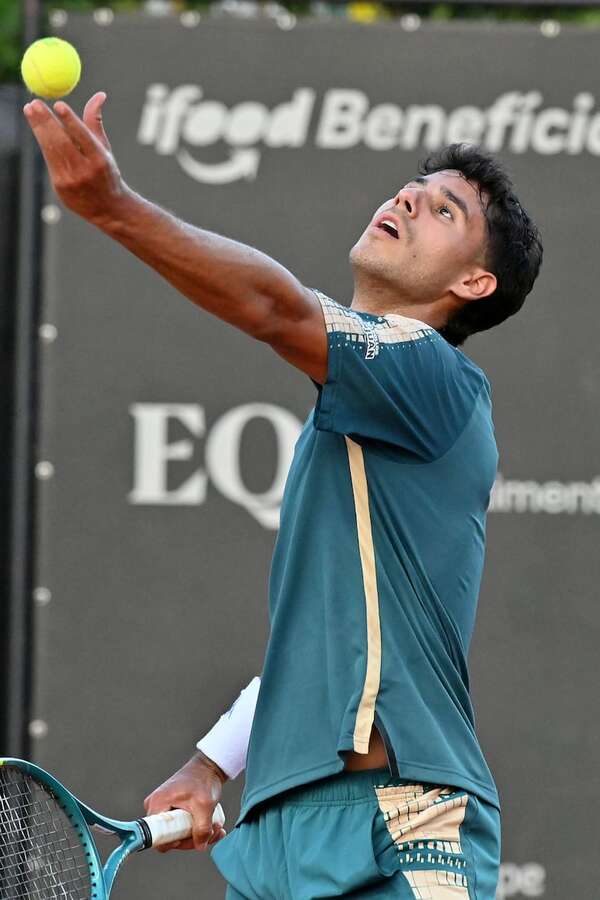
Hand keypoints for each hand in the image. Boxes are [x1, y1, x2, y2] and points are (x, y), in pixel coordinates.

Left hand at [23, 93, 128, 225]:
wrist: (109, 209)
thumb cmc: (106, 173)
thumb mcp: (104, 148)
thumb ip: (95, 122)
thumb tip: (99, 94)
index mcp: (100, 160)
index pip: (83, 137)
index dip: (69, 120)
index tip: (57, 104)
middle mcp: (86, 171)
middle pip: (62, 142)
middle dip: (46, 121)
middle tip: (34, 103)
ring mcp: (71, 181)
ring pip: (52, 150)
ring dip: (38, 128)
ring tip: (30, 110)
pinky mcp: (60, 187)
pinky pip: (50, 161)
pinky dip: (43, 143)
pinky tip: (38, 129)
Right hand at [144, 752, 227, 851]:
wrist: (208, 766)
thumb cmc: (203, 780)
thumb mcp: (204, 804)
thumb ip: (202, 828)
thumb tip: (200, 846)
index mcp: (158, 804)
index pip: (158, 836)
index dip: (175, 843)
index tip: (192, 838)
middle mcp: (156, 807)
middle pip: (170, 837)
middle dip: (193, 839)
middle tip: (212, 832)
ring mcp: (164, 809)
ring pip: (179, 833)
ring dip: (199, 835)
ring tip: (217, 827)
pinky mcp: (172, 809)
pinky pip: (182, 827)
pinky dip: (198, 829)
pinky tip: (214, 826)